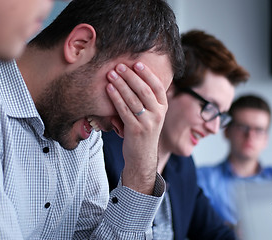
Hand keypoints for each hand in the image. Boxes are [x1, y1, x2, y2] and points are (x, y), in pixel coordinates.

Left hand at [106, 62, 167, 194]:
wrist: (141, 156)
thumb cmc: (143, 131)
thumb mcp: (152, 114)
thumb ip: (148, 99)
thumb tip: (138, 76)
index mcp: (163, 107)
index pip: (157, 86)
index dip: (147, 74)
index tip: (137, 64)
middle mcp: (158, 114)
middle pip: (144, 90)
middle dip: (131, 76)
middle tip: (119, 66)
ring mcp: (147, 123)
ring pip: (133, 99)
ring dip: (121, 84)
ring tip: (111, 74)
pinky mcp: (135, 130)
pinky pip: (124, 110)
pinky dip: (116, 97)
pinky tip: (109, 89)